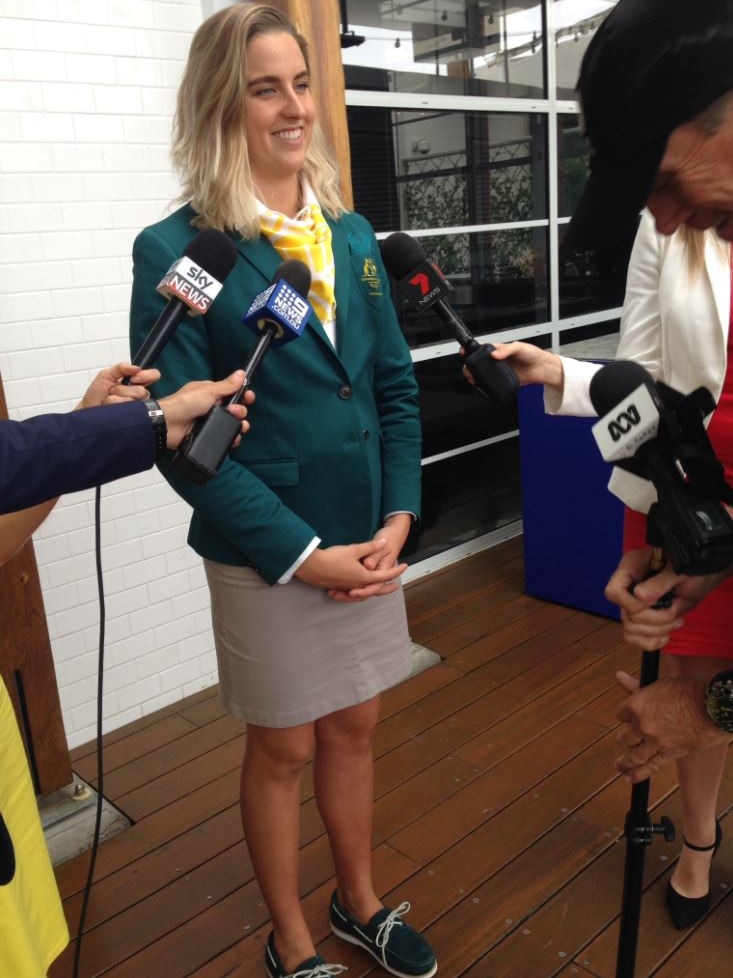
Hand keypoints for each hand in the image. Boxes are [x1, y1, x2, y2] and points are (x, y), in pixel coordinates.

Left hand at [76, 363, 160, 408]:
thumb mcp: (106, 375)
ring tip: (109, 401)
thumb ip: (121, 368)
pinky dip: (116, 405)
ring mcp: (137, 409)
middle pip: (143, 391)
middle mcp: (138, 396)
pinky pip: (129, 409)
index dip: (148, 375)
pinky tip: (111, 408)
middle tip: (112, 392)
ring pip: (135, 400)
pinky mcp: (133, 419)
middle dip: (123, 390)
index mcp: (135, 383)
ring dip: (117, 398)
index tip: (135, 378)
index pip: (153, 376)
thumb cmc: (96, 396)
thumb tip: (137, 368)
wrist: (87, 412)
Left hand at [158, 370, 253, 449]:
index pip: (232, 394)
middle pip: (235, 410)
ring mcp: (210, 422)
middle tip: (235, 412)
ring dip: (239, 426)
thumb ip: (226, 385)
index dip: (242, 395)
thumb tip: (241, 373)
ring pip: (232, 425)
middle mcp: (212, 407)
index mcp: (211, 394)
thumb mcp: (208, 391)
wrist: (168, 425)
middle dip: (240, 411)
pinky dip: (231, 439)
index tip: (248, 397)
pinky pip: (224, 437)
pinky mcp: (208, 435)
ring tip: (238, 427)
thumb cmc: (184, 403)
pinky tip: (233, 439)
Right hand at [327, 514, 412, 601]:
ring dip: (373, 591)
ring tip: (378, 588)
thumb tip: (383, 542)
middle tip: (396, 585)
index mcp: (363, 577)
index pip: (384, 575)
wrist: (311, 566)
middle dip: (387, 587)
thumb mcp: (353, 550)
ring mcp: (347, 588)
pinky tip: (357, 590)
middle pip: (376, 589)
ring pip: (364, 593)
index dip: (396, 570)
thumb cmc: (332, 558)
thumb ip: (369, 547)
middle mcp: (357, 585)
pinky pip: (353, 594)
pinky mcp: (338, 588)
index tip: (405, 566)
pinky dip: (359, 593)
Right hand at [462, 341, 563, 389]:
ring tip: (472, 378)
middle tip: (468, 370)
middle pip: (478, 362)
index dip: (471, 349)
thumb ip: (506, 350)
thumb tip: (494, 354)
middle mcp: (496, 360)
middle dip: (470, 366)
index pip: (481, 348)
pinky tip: (480, 385)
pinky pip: (490, 383)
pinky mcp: (502, 381)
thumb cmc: (533, 354)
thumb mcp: (519, 347)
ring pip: (481, 373)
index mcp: (498, 349)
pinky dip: (483, 385)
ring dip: (474, 376)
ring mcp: (498, 371)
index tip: (464, 351)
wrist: (542, 369)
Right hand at [604, 548, 728, 649]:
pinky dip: (651, 641)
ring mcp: (632, 604)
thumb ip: (660, 582)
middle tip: (675, 611)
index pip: (613, 591)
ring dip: (658, 630)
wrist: (699, 577)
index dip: (630, 603)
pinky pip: (633, 639)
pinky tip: (665, 635)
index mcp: (631, 568)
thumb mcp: (679, 572)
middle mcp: (628, 587)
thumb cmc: (690, 567)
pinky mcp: (639, 620)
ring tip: (676, 620)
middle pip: (626, 615)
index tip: (652, 602)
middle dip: (655, 619)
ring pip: (630, 630)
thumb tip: (639, 596)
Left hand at [614, 671, 728, 782]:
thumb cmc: (689, 690)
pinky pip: (650, 767)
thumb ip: (637, 687)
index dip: (625, 715)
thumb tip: (618, 675)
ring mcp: (655, 741)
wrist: (713, 705)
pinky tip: (628, 777)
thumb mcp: (660, 684)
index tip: (628, 717)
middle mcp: (642, 725)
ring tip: (619, 765)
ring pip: (633, 756)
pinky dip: (637, 774)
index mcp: (637, 704)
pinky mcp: (669, 754)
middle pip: (625, 737)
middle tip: (625, 740)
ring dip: (624, 761)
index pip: (620, 714)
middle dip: (625, 738)